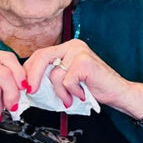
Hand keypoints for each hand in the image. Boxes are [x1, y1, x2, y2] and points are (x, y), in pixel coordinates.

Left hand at [23, 39, 142, 118]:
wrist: (118, 92)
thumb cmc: (95, 87)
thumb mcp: (68, 79)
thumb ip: (52, 76)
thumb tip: (28, 84)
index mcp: (68, 47)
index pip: (40, 54)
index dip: (29, 70)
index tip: (24, 84)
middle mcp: (74, 45)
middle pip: (42, 57)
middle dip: (32, 76)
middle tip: (30, 91)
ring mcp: (80, 52)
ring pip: (54, 75)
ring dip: (60, 92)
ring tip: (71, 97)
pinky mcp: (85, 62)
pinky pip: (66, 81)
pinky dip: (72, 92)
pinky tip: (82, 94)